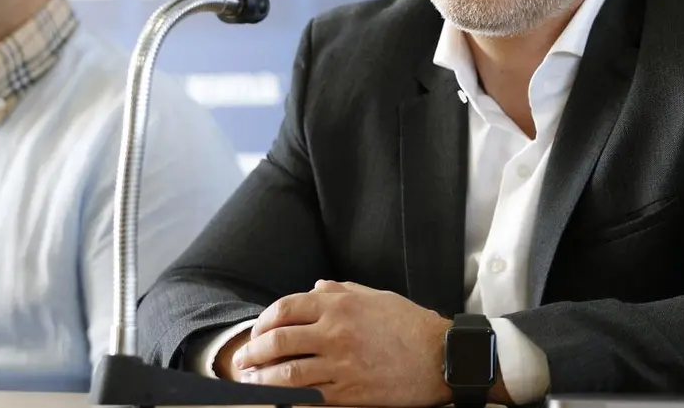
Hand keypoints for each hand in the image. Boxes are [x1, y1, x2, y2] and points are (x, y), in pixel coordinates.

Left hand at [231, 280, 453, 405]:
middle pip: (278, 341)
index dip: (264, 321)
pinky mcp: (350, 393)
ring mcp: (341, 364)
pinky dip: (289, 398)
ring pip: (288, 373)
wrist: (441, 356)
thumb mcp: (375, 296)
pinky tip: (278, 399)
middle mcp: (335, 332)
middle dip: (254, 352)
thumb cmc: (410, 324)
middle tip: (242, 360)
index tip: (256, 332)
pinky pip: (310, 396)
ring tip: (250, 382)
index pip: (285, 309)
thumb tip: (314, 287)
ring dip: (262, 379)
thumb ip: (341, 290)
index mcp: (339, 305)